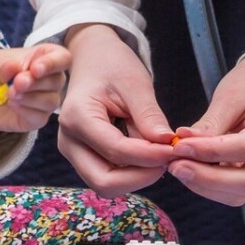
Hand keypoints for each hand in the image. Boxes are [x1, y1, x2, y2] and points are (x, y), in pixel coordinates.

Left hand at [0, 44, 71, 146]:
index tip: (35, 69)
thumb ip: (4, 65)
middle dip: (36, 83)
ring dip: (30, 98)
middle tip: (16, 83)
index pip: (62, 58)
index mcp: (44, 57)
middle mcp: (50, 79)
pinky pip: (40, 117)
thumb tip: (14, 68)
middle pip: (57, 81)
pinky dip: (25, 111)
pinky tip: (12, 105)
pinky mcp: (36, 118)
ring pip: (51, 101)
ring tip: (10, 94)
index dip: (52, 64)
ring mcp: (44, 99)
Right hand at [54, 24, 175, 194]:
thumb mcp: (135, 83)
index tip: (175, 149)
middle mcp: (68, 141)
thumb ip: (149, 115)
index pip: (116, 151)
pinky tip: (149, 152)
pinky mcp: (84, 157)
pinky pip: (109, 175)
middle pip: (105, 182)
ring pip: (107, 184)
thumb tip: (167, 145)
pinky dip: (133, 170)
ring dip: (138, 175)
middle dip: (141, 176)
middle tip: (168, 158)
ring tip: (160, 152)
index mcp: (77, 117)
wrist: (92, 59)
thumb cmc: (112, 65)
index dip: (149, 156)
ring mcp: (74, 152)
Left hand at [166, 53, 244, 205]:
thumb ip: (210, 125)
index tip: (179, 147)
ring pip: (241, 193)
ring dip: (206, 185)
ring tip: (178, 167)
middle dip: (207, 178)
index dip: (209, 152)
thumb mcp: (232, 95)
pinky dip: (211, 185)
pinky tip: (191, 170)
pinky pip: (236, 191)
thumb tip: (183, 146)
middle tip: (175, 166)